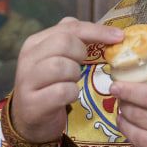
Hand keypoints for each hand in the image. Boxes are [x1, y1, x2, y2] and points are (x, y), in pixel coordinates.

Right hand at [9, 17, 121, 143]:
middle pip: (63, 42)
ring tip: (73, 82)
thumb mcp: (59, 59)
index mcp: (36, 42)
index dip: (96, 30)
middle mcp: (28, 58)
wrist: (31, 120)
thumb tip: (110, 32)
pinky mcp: (33, 102)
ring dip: (75, 75)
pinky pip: (62, 91)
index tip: (119, 37)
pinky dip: (72, 94)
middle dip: (81, 53)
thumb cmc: (51, 86)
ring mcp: (27, 80)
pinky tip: (70, 96)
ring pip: (61, 66)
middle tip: (84, 65)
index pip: (69, 27)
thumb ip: (75, 42)